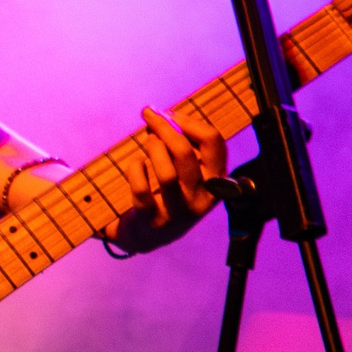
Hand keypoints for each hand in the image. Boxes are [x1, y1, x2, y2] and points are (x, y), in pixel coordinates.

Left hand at [107, 107, 226, 253]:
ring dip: (152, 149)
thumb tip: (163, 115)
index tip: (171, 115)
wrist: (146, 236)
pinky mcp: (153, 220)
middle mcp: (201, 199)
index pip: (214, 142)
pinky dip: (135, 170)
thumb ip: (182, 146)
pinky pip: (142, 190)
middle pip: (186, 153)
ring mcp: (178, 212)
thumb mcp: (186, 173)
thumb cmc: (166, 194)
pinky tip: (136, 164)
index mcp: (216, 182)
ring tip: (147, 141)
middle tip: (149, 116)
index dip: (190, 122)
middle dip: (164, 127)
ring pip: (166, 173)